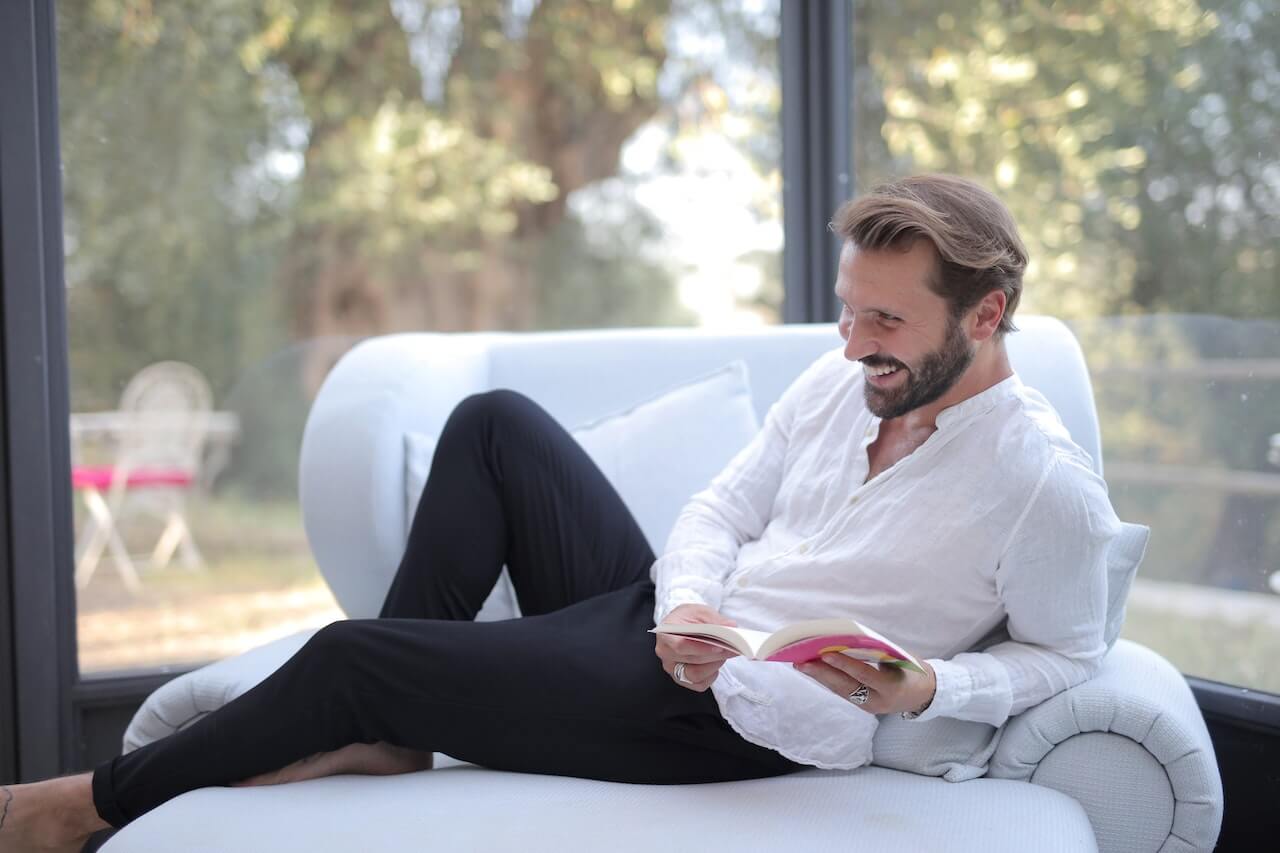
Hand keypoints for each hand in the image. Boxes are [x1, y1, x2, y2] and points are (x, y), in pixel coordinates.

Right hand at [654, 604, 738, 691]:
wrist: (682, 625)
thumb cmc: (689, 618)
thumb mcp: (701, 612)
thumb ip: (715, 620)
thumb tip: (731, 627)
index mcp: (665, 633)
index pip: (680, 645)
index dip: (700, 648)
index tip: (719, 646)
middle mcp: (665, 652)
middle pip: (691, 659)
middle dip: (715, 655)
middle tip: (733, 648)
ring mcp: (671, 667)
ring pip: (695, 674)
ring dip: (714, 665)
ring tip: (725, 654)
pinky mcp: (681, 678)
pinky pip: (699, 684)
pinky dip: (711, 676)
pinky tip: (716, 664)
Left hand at [794, 653, 936, 715]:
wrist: (925, 694)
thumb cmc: (912, 669)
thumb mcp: (900, 659)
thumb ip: (876, 652)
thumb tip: (846, 640)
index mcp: (891, 686)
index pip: (863, 674)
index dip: (843, 664)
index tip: (825, 653)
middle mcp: (879, 701)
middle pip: (846, 687)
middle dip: (821, 674)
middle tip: (801, 662)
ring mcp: (870, 707)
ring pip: (841, 691)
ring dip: (820, 678)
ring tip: (801, 665)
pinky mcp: (864, 707)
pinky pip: (844, 693)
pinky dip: (829, 681)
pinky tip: (815, 672)